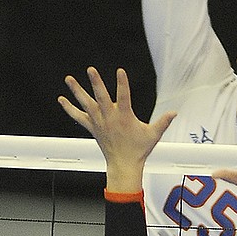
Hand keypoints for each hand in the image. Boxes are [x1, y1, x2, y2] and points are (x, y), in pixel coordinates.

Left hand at [58, 66, 175, 192]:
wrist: (124, 165)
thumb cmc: (139, 150)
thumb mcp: (153, 135)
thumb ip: (163, 122)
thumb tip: (174, 112)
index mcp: (124, 117)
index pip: (124, 96)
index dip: (122, 83)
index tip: (120, 71)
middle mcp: (109, 118)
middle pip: (101, 97)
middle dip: (96, 83)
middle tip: (91, 70)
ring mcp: (99, 123)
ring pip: (86, 104)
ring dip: (77, 91)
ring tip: (69, 78)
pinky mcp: (92, 128)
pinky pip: (78, 117)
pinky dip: (69, 108)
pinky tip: (62, 99)